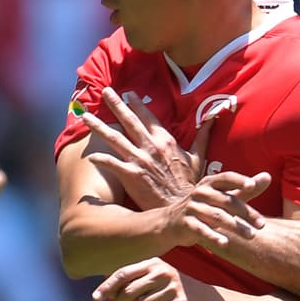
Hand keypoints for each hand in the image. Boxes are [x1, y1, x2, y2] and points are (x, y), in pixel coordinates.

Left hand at [81, 87, 212, 209]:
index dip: (137, 104)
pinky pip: (111, 163)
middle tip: (105, 91)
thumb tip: (213, 118)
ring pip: (115, 138)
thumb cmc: (189, 186)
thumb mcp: (198, 158)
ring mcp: (140, 160)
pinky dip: (100, 158)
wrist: (183, 208)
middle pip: (129, 121)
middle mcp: (150, 146)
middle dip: (116, 105)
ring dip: (98, 126)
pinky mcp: (131, 175)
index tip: (129, 93)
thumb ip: (203, 137)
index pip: (148, 117)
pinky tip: (90, 154)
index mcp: (165, 140)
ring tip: (86, 117)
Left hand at [91, 257, 220, 300]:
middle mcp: (162, 272)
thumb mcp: (154, 279)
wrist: (205, 299)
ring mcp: (172, 287)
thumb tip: (106, 291)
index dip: (107, 286)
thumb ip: (133, 282)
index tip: (95, 298)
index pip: (123, 273)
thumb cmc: (171, 289)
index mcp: (153, 263)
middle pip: (130, 291)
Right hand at [162, 171, 270, 248]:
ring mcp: (191, 207)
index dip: (239, 180)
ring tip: (251, 236)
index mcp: (210, 183)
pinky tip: (225, 243)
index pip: (227, 178)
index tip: (252, 186)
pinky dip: (213, 236)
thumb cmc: (204, 208)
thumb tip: (268, 176)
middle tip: (261, 225)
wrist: (171, 223)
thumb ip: (245, 189)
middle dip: (246, 213)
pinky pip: (201, 230)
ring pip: (217, 216)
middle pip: (226, 201)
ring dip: (235, 227)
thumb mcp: (223, 197)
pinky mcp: (185, 223)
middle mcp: (200, 192)